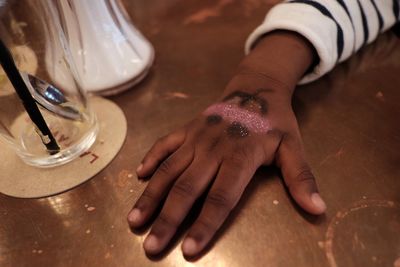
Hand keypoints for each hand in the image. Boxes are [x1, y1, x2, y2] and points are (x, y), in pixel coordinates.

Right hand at [127, 31, 324, 257]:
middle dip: (168, 219)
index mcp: (240, 157)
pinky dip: (151, 158)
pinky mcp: (185, 128)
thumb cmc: (274, 122)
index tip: (189, 250)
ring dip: (151, 195)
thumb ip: (300, 177)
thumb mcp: (293, 147)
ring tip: (134, 220)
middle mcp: (212, 149)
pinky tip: (139, 176)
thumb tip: (318, 209)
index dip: (205, 225)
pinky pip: (164, 143)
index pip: (221, 198)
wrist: (255, 87)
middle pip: (187, 188)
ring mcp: (195, 138)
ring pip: (169, 169)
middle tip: (151, 246)